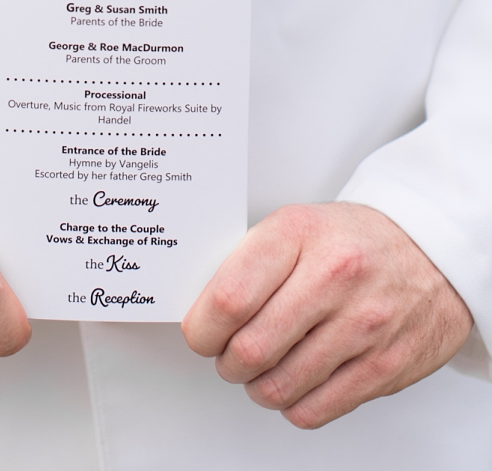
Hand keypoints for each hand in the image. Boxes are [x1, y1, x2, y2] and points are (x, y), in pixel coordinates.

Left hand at [182, 202, 471, 428]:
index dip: (203, 328)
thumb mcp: (295, 226)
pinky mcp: (386, 366)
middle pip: (251, 348)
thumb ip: (249, 263)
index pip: (230, 297)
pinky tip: (293, 385)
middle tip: (228, 356)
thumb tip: (203, 311)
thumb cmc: (353, 241)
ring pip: (280, 385)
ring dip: (256, 387)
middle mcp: (334, 278)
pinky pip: (317, 409)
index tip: (200, 335)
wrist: (433, 254)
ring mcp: (364, 325)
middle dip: (226, 362)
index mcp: (298, 235)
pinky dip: (292, 405)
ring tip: (259, 371)